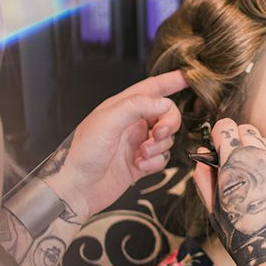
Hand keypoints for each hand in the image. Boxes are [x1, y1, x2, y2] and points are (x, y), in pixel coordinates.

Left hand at [37, 71, 187, 219]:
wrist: (76, 189)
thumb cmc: (82, 153)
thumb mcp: (106, 122)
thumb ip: (136, 107)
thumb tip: (165, 102)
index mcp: (121, 107)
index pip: (152, 88)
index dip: (171, 81)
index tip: (189, 76)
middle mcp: (131, 123)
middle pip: (166, 114)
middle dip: (168, 124)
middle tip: (158, 134)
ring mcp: (137, 143)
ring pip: (167, 138)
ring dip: (158, 147)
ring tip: (139, 155)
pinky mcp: (141, 163)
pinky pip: (162, 158)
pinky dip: (154, 163)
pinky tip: (138, 167)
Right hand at [193, 119, 265, 265]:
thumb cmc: (240, 234)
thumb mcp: (213, 208)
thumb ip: (204, 177)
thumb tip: (203, 155)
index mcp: (235, 163)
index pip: (226, 127)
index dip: (220, 135)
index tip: (218, 145)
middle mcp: (260, 158)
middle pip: (246, 130)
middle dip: (237, 139)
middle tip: (233, 160)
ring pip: (265, 140)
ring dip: (256, 149)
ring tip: (251, 173)